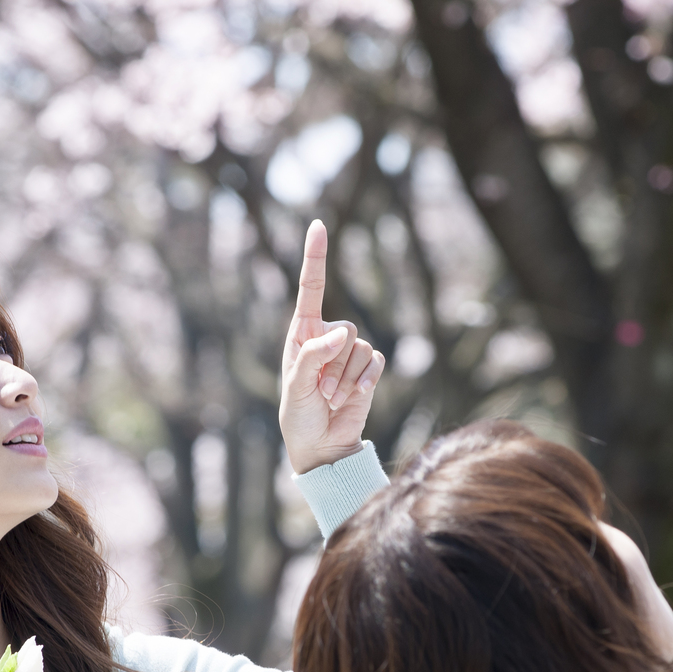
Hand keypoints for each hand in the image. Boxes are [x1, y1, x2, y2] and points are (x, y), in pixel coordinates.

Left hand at [280, 220, 385, 473]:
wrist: (322, 446)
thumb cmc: (299, 416)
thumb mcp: (296, 387)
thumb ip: (314, 355)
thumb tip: (342, 333)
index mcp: (302, 334)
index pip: (312, 289)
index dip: (316, 257)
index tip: (318, 225)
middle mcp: (327, 338)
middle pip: (346, 328)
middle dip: (334, 363)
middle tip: (320, 391)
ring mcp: (349, 354)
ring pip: (360, 348)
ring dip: (346, 378)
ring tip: (331, 398)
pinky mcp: (368, 370)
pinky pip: (375, 361)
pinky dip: (365, 382)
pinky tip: (354, 397)